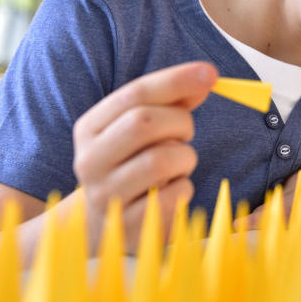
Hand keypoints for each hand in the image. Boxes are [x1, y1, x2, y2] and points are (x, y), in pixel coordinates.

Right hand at [72, 61, 217, 251]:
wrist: (106, 225)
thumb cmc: (134, 164)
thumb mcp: (144, 130)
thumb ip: (173, 101)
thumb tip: (206, 76)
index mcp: (89, 128)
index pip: (134, 93)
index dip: (176, 80)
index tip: (211, 72)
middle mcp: (89, 161)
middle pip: (143, 122)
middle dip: (180, 122)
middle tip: (185, 134)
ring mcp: (105, 197)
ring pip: (160, 160)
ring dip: (184, 157)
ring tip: (178, 164)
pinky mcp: (128, 228)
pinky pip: (173, 196)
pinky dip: (184, 188)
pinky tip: (172, 190)